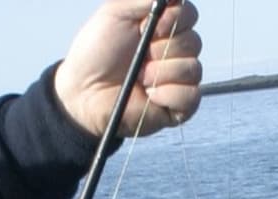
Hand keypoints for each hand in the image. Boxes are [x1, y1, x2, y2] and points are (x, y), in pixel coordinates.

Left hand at [54, 0, 203, 138]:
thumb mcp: (116, 12)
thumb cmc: (97, 52)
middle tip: (140, 56)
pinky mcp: (178, 108)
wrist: (84, 92)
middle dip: (163, 48)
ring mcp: (179, 80)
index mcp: (164, 27)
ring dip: (162, 72)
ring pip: (193, 69)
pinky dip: (169, 95)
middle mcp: (175, 52)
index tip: (146, 27)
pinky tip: (149, 95)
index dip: (174, 19)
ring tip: (139, 78)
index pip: (189, 14)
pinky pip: (191, 96)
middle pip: (194, 42)